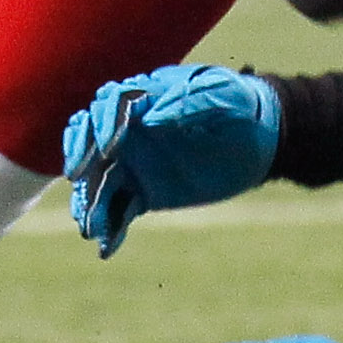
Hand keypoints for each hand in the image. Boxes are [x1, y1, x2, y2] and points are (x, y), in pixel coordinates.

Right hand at [63, 63, 282, 256]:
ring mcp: (135, 163)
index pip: (110, 104)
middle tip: (80, 179)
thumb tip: (151, 116)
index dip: (104, 124)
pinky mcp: (143, 193)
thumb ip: (189, 101)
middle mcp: (132, 130)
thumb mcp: (224, 95)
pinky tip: (107, 247)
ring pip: (98, 180)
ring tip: (92, 228)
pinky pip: (118, 210)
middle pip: (88, 139)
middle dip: (80, 157)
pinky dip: (110, 228)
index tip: (110, 148)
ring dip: (90, 202)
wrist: (262, 140)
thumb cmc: (241, 106)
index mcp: (148, 97)